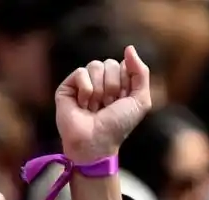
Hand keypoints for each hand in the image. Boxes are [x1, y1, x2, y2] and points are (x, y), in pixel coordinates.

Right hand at [55, 45, 151, 162]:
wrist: (96, 142)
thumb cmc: (117, 126)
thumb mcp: (140, 101)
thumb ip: (141, 72)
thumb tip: (128, 48)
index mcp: (118, 84)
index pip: (124, 65)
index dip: (126, 83)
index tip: (122, 101)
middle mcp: (100, 82)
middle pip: (110, 63)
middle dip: (112, 86)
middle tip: (107, 106)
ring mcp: (83, 84)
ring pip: (95, 65)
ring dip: (99, 90)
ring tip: (94, 107)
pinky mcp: (67, 88)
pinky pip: (80, 72)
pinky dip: (85, 89)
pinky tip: (83, 104)